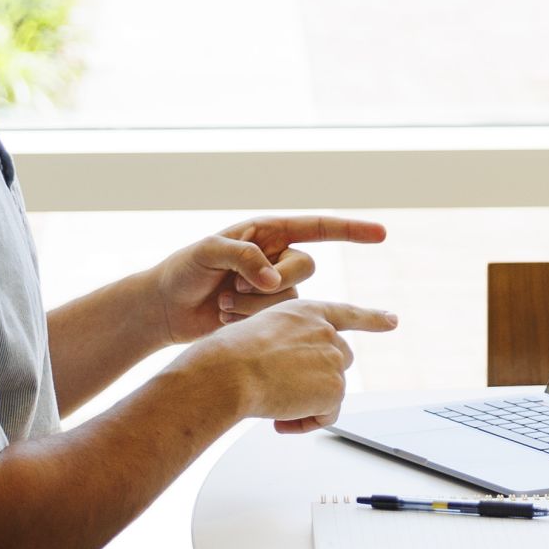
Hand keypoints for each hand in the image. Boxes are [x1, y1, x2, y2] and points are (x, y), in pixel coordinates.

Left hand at [154, 216, 388, 345]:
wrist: (166, 309)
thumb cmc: (183, 271)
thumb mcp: (207, 252)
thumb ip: (244, 256)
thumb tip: (273, 278)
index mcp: (267, 233)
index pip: (318, 227)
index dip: (351, 230)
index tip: (381, 234)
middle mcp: (276, 258)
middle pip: (305, 267)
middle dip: (274, 282)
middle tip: (235, 289)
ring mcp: (274, 289)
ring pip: (294, 299)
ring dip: (256, 306)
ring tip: (224, 306)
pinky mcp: (269, 317)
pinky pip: (282, 320)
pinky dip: (253, 321)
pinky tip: (226, 319)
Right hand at [195, 297, 400, 433]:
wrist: (229, 372)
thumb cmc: (229, 356)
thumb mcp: (260, 334)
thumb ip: (287, 344)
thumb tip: (292, 372)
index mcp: (305, 312)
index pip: (346, 313)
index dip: (371, 318)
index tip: (393, 321)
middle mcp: (325, 331)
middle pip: (338, 363)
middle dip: (317, 382)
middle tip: (282, 395)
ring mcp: (333, 358)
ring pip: (331, 393)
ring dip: (305, 406)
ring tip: (273, 406)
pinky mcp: (335, 388)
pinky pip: (326, 416)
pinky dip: (305, 423)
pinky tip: (281, 419)